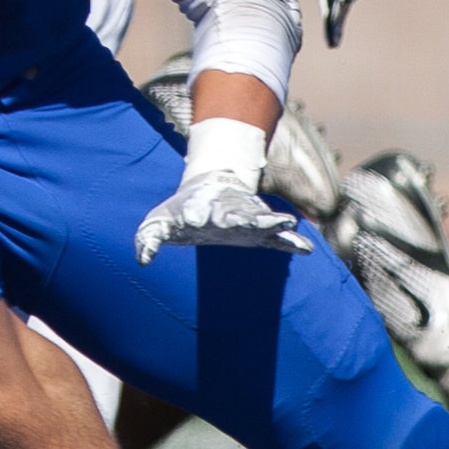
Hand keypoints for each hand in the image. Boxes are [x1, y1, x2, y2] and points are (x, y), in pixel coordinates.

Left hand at [135, 117, 313, 265]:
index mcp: (200, 209)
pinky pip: (279, 238)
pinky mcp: (260, 231)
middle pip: (233, 213)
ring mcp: (246, 220)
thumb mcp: (159, 222)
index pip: (198, 211)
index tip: (194, 218)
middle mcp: (227, 213)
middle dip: (235, 216)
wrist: (210, 188)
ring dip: (271, 222)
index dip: (196, 214)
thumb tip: (142, 260)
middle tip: (239, 219)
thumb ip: (148, 240)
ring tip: (286, 224)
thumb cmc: (181, 210)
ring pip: (261, 220)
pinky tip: (305, 248)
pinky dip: (291, 241)